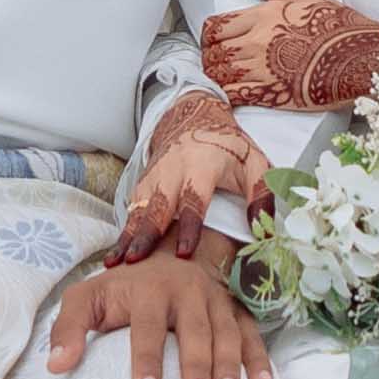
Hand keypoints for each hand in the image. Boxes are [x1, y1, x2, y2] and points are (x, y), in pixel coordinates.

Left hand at [46, 247, 276, 378]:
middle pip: (194, 330)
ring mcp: (214, 299)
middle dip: (196, 366)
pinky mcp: (234, 308)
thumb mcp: (87, 298)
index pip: (147, 326)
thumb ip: (69, 328)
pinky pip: (251, 333)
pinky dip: (259, 360)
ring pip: (227, 332)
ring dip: (229, 366)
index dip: (146, 359)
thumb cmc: (121, 288)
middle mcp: (185, 290)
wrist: (163, 251)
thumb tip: (56, 365)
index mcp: (147, 288)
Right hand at [118, 89, 268, 262]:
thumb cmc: (228, 146)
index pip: (194, 199)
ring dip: (127, 235)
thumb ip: (262, 197)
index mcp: (203, 165)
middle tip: (135, 260)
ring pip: (138, 209)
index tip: (183, 253)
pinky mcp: (143, 182)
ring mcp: (154, 176)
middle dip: (146, 234)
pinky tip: (115, 254)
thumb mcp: (255, 163)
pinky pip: (131, 209)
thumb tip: (262, 231)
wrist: (194, 116)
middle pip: (157, 206)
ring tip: (116, 262)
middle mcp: (173, 170)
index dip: (188, 227)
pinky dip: (123, 231)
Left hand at [198, 0, 378, 112]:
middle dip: (211, 56)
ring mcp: (261, 70)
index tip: (214, 41)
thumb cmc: (336, 24)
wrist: (359, 56)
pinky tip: (235, 92)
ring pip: (218, 75)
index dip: (209, 35)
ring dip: (217, 75)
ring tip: (227, 76)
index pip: (214, 27)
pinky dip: (227, 94)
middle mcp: (255, 42)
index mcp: (261, 16)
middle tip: (220, 60)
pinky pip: (233, 95)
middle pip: (212, 52)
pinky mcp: (270, 94)